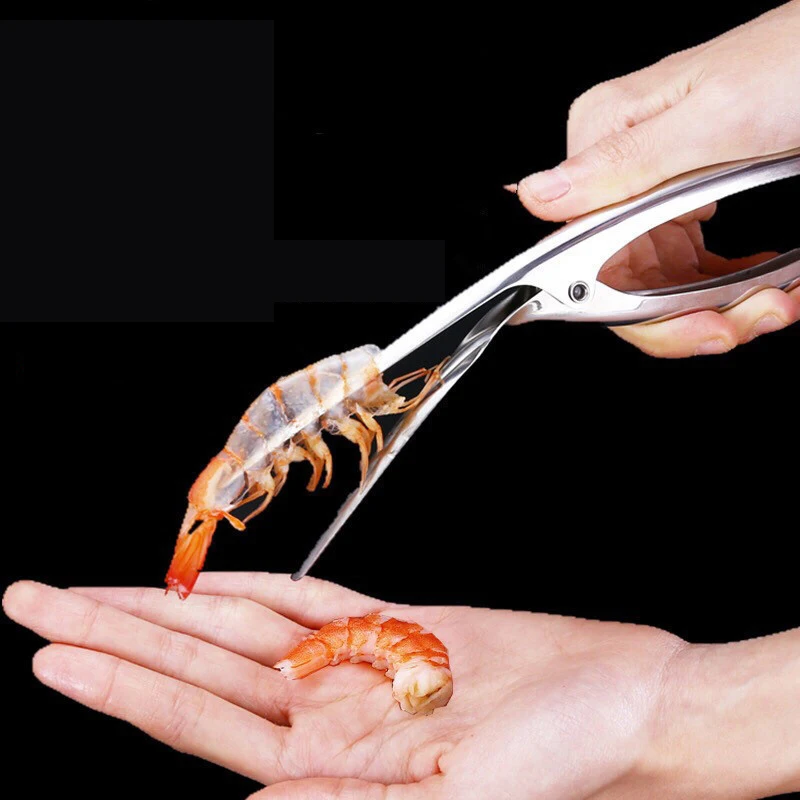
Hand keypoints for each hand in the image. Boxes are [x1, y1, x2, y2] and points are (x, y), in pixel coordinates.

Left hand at [4, 576, 799, 798]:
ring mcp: (359, 668)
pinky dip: (257, 589)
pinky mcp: (399, 625)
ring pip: (238, 630)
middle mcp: (331, 718)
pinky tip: (206, 583)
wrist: (630, 704)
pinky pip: (313, 600)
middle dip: (110, 639)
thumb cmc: (571, 762)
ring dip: (168, 608)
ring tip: (92, 591)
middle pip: (196, 672)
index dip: (121, 688)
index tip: (51, 654)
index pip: (197, 725)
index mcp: (333, 770)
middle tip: (30, 606)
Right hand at [510, 1, 799, 356]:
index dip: (633, 307)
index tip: (698, 327)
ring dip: (718, 305)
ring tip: (774, 300)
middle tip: (747, 319)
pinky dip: (731, 285)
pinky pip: (690, 263)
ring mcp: (654, 184)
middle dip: (687, 312)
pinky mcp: (689, 195)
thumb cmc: (799, 59)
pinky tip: (770, 282)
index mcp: (607, 135)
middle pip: (621, 275)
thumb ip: (625, 161)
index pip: (583, 251)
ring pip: (657, 280)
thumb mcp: (716, 115)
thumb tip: (540, 195)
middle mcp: (621, 165)